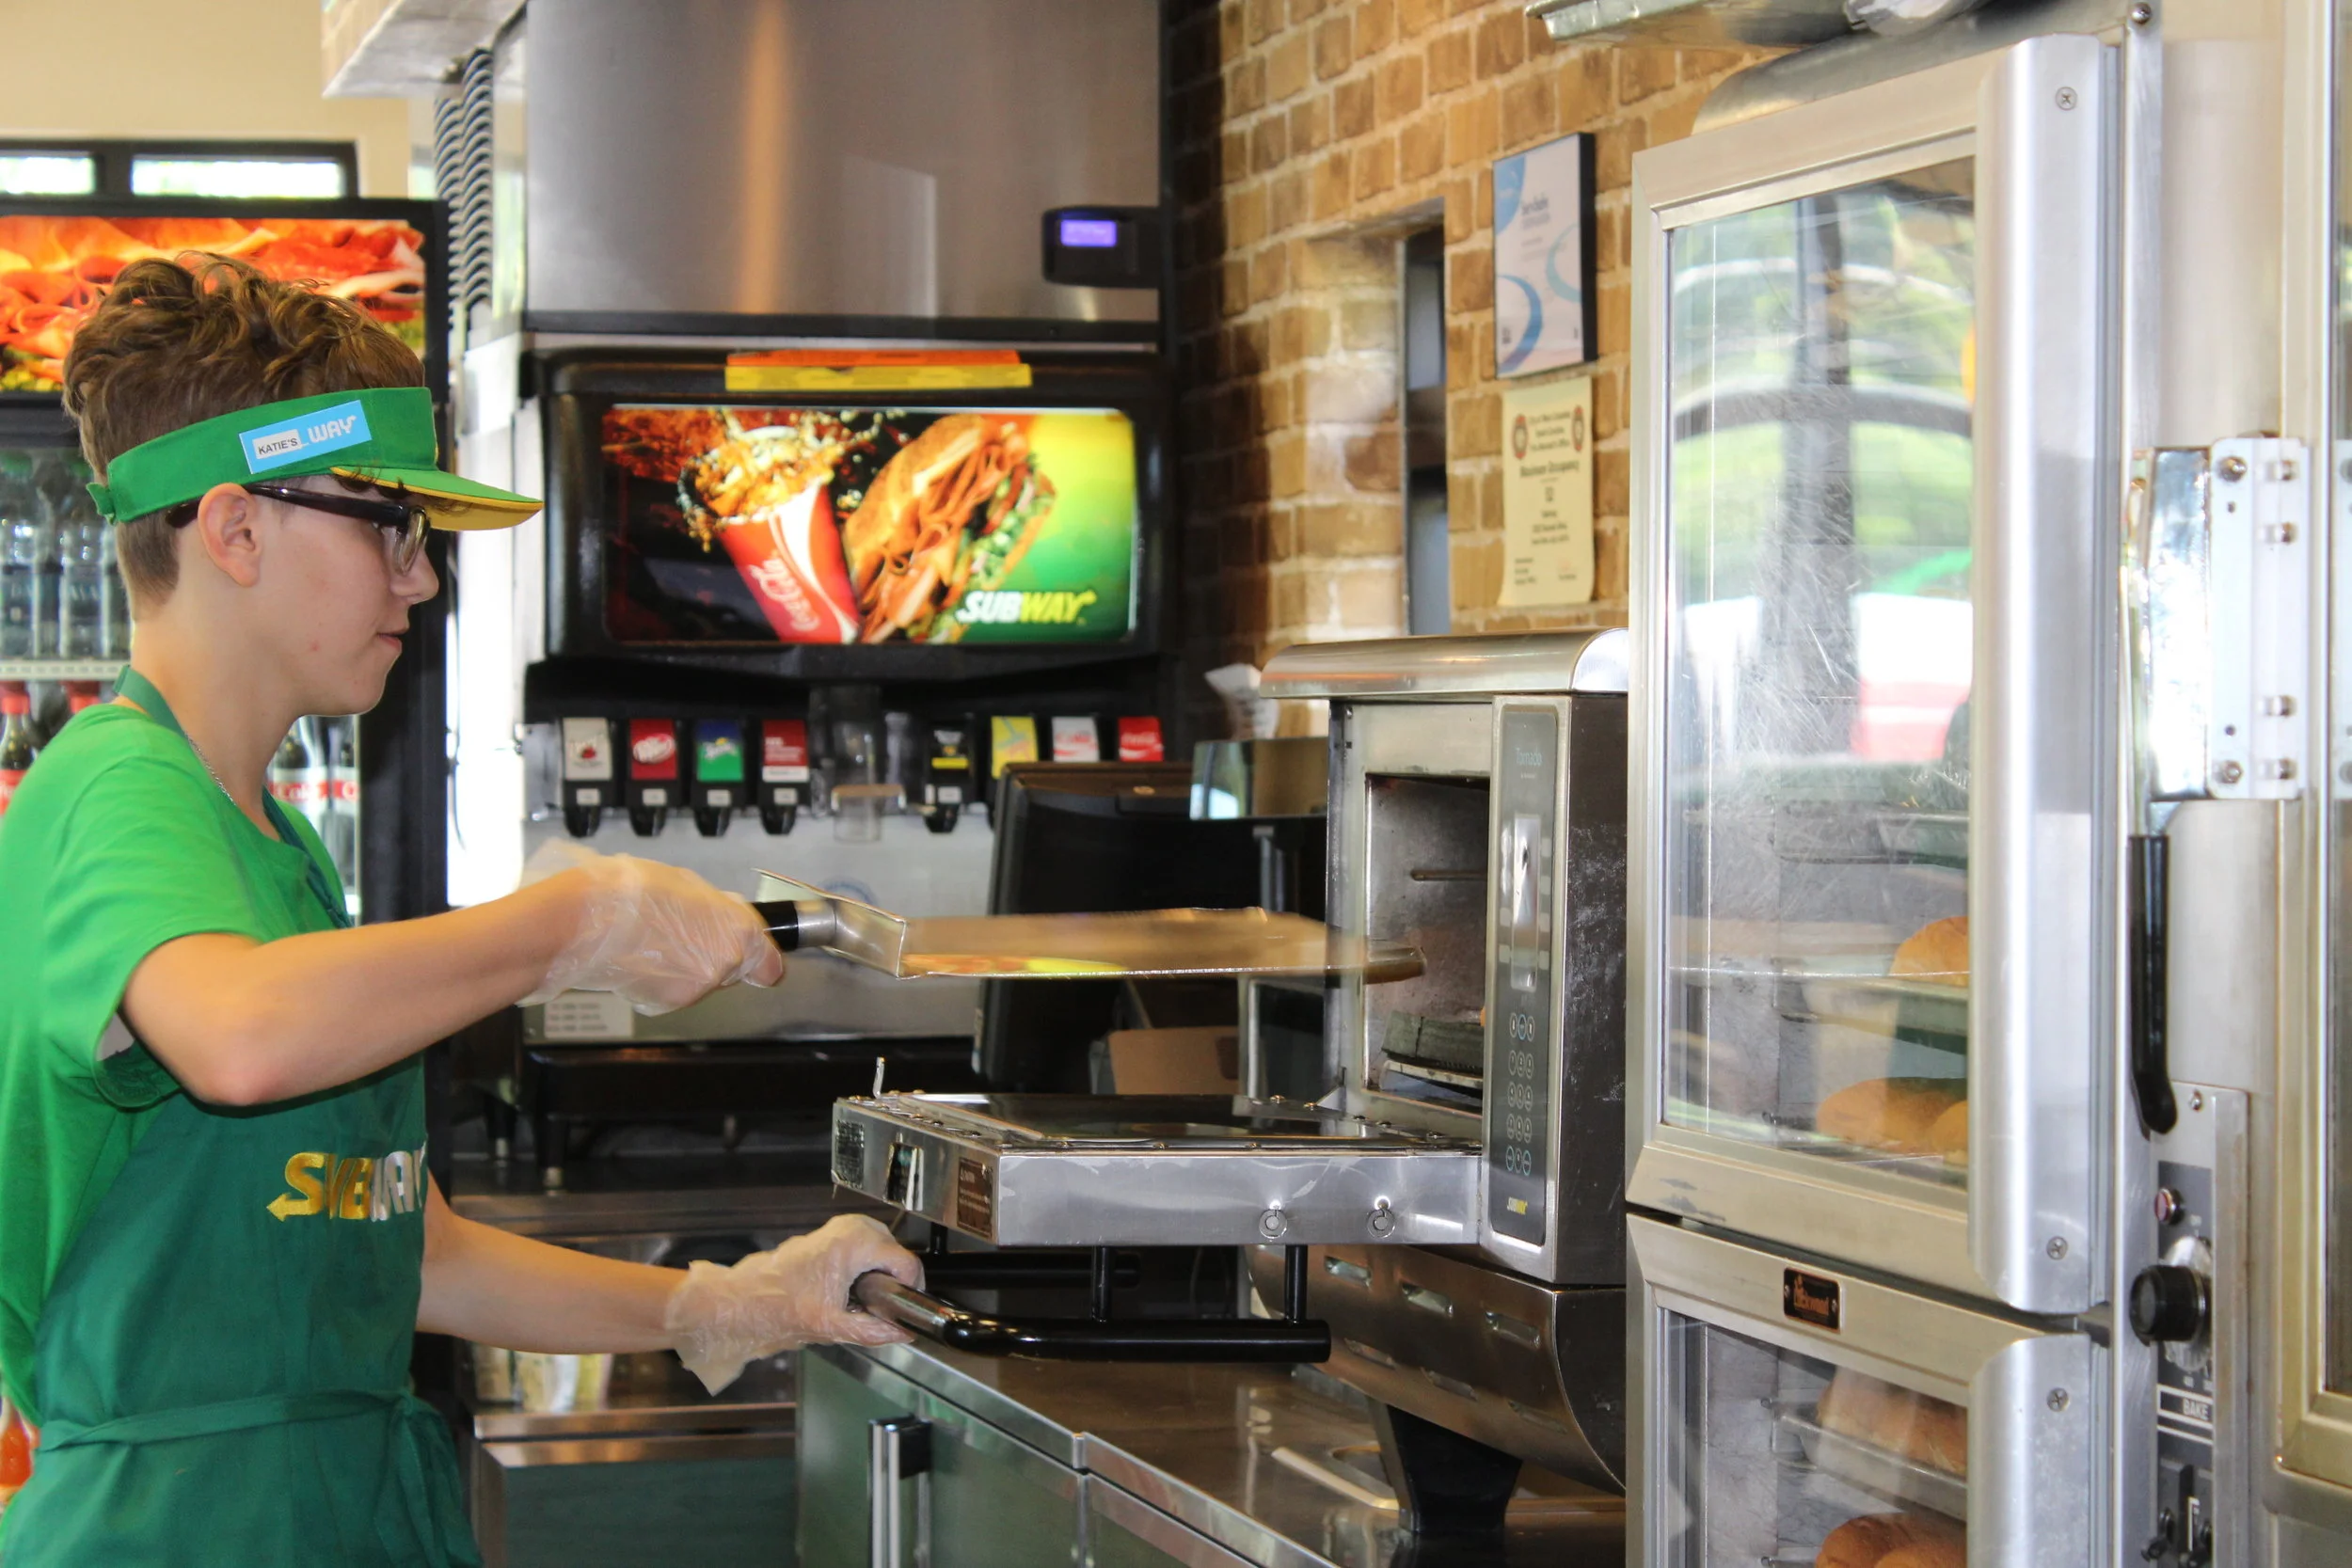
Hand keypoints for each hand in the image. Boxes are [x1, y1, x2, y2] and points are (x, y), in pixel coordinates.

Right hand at [518, 841, 784, 1013]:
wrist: (585, 921)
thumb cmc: (628, 893)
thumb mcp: (686, 882)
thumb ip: (717, 906)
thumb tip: (727, 913)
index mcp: (737, 930)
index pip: (770, 962)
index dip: (762, 957)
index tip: (757, 955)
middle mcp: (724, 964)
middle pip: (734, 968)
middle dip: (715, 954)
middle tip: (685, 933)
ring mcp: (696, 988)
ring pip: (702, 980)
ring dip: (686, 966)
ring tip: (654, 941)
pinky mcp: (666, 1003)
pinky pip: (674, 991)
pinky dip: (662, 979)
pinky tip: (641, 958)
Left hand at [665, 1215, 924, 1393]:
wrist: (742, 1300)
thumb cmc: (778, 1308)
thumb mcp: (832, 1327)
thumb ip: (874, 1331)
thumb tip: (902, 1333)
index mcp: (855, 1245)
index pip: (907, 1263)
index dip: (912, 1289)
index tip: (905, 1310)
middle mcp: (850, 1228)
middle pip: (896, 1253)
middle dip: (894, 1280)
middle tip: (881, 1308)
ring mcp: (839, 1227)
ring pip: (881, 1248)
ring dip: (879, 1273)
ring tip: (864, 1301)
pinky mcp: (830, 1233)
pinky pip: (863, 1245)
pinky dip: (864, 1266)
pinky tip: (848, 1291)